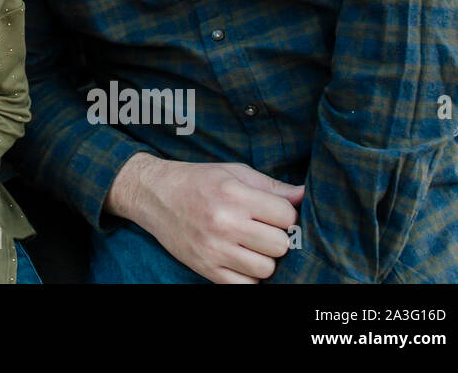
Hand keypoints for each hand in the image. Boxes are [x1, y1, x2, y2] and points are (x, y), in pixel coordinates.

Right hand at [109, 155, 303, 282]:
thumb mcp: (233, 172)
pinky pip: (245, 286)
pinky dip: (248, 277)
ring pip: (266, 268)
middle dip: (276, 238)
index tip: (272, 213)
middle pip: (280, 244)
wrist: (154, 195)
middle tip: (262, 230)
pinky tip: (240, 260)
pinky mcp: (205, 268)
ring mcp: (213, 248)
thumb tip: (304, 195)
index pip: (286, 215)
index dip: (285, 215)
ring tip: (251, 246)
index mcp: (233, 194)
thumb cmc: (197, 181)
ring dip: (264, 259)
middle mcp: (224, 222)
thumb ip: (270, 185)